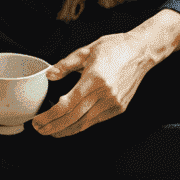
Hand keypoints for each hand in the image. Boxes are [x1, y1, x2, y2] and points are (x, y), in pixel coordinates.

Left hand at [32, 31, 154, 137]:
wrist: (141, 52)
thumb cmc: (116, 48)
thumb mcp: (86, 50)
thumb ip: (65, 64)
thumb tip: (49, 74)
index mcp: (94, 79)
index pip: (67, 104)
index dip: (50, 116)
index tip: (38, 120)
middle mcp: (105, 93)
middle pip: (74, 118)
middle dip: (54, 127)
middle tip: (40, 129)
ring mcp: (113, 103)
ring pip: (85, 123)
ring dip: (66, 130)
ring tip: (51, 132)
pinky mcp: (119, 108)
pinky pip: (96, 121)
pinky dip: (81, 126)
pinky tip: (70, 126)